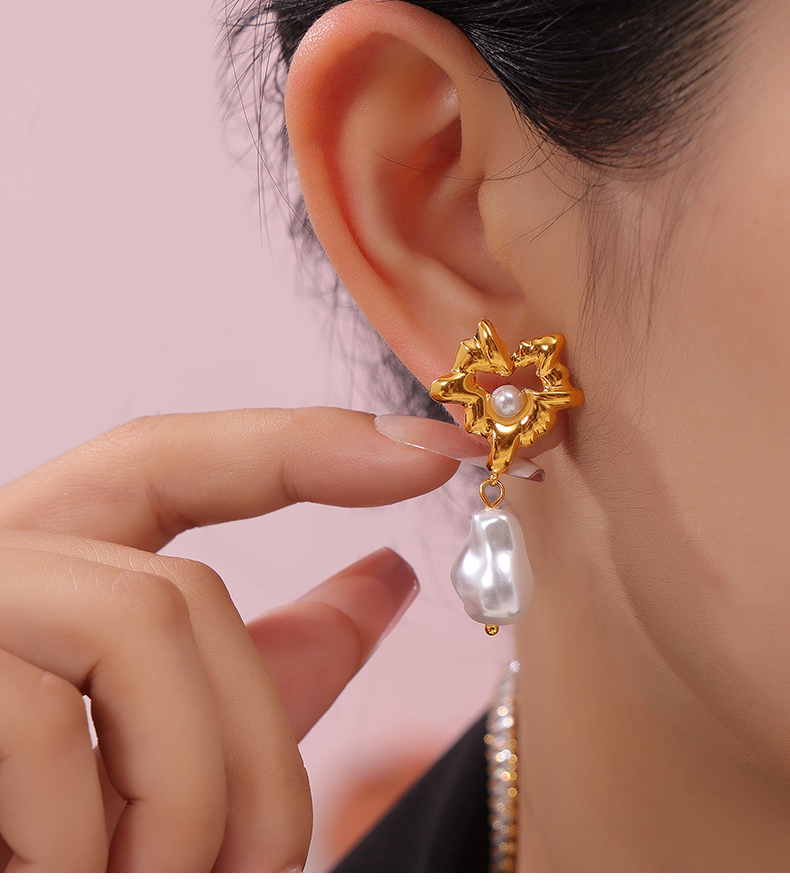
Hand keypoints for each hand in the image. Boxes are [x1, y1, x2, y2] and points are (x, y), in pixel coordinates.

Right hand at [0, 408, 456, 870]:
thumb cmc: (24, 831)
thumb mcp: (145, 744)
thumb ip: (264, 662)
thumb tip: (393, 575)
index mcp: (41, 567)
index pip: (171, 461)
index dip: (299, 443)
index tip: (431, 450)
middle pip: (180, 586)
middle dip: (256, 744)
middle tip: (263, 871)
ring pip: (140, 623)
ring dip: (187, 793)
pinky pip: (47, 727)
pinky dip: (92, 836)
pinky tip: (70, 878)